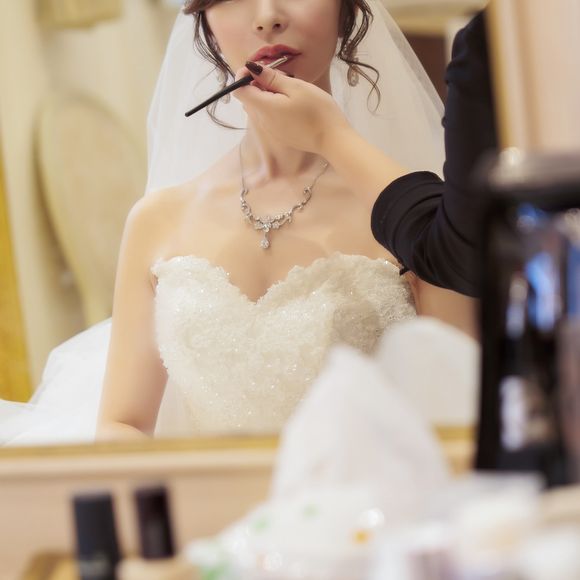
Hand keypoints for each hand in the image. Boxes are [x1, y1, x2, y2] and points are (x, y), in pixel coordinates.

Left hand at [234, 62, 351, 155]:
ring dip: (267, 95)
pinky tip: (293, 104)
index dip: (243, 76)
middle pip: (249, 98)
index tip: (259, 68)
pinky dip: (274, 106)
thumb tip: (252, 69)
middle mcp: (262, 121)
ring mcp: (271, 130)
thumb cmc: (318, 111)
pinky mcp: (280, 134)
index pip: (239, 90)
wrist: (333, 140)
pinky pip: (268, 117)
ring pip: (259, 107)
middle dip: (258, 84)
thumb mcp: (296, 87)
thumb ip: (271, 78)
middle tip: (281, 77)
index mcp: (264, 108)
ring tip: (289, 90)